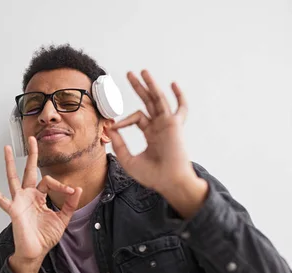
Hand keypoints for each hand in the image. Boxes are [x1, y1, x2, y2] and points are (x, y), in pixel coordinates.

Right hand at [0, 136, 81, 272]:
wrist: (36, 252)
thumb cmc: (45, 237)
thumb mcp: (63, 219)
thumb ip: (70, 204)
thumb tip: (77, 189)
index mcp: (40, 197)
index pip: (49, 181)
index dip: (61, 185)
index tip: (71, 192)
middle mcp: (28, 196)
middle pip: (29, 171)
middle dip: (31, 155)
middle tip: (32, 139)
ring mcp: (19, 202)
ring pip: (13, 178)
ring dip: (9, 164)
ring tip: (6, 149)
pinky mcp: (13, 211)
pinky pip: (2, 200)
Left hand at [107, 70, 197, 193]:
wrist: (167, 182)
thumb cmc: (151, 175)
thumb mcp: (128, 159)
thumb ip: (119, 144)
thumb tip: (111, 128)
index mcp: (151, 134)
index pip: (136, 118)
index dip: (123, 120)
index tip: (112, 126)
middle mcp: (160, 127)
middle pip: (148, 102)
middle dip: (139, 87)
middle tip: (129, 74)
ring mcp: (168, 125)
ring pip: (159, 100)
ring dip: (150, 85)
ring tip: (142, 71)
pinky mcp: (174, 125)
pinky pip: (180, 108)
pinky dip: (178, 96)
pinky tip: (172, 84)